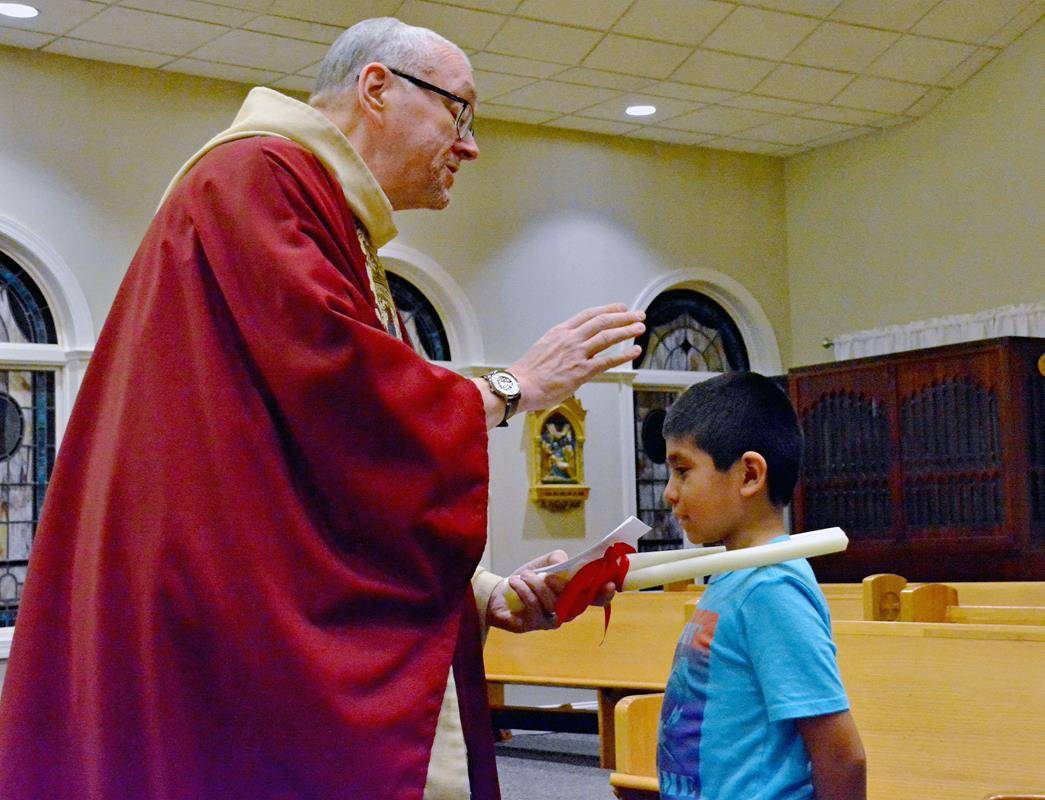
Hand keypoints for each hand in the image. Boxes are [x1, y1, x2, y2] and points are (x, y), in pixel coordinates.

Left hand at [486, 550, 617, 632]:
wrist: (500, 594)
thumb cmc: (528, 580)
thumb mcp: (544, 564)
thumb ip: (557, 559)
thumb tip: (563, 562)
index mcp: (574, 596)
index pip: (596, 598)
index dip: (605, 593)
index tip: (609, 584)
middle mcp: (567, 612)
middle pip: (576, 603)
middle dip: (562, 586)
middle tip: (548, 575)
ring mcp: (551, 621)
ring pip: (553, 602)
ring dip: (536, 584)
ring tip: (524, 575)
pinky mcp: (534, 625)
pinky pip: (534, 606)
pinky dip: (524, 589)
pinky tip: (516, 581)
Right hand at [510, 304, 643, 412]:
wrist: (521, 385)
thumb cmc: (529, 372)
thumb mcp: (545, 347)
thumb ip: (562, 344)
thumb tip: (574, 348)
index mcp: (561, 331)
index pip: (589, 315)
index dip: (607, 309)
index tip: (620, 308)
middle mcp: (571, 339)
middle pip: (602, 321)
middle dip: (623, 317)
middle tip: (637, 315)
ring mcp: (577, 354)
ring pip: (608, 336)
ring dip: (626, 331)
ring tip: (639, 328)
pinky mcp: (582, 371)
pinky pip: (608, 360)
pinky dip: (623, 355)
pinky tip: (634, 351)